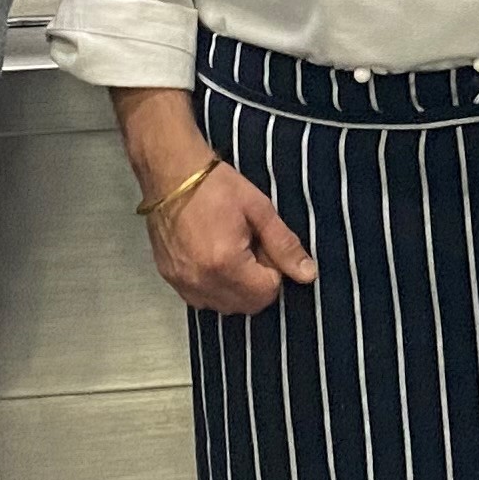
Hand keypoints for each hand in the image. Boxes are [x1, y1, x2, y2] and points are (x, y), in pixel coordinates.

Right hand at [116, 89, 315, 314]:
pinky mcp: (169, 279)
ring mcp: (182, 283)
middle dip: (257, 283)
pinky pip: (201, 300)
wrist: (169, 173)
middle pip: (246, 305)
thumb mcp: (259, 209)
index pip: (267, 293)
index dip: (274, 271)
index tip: (264, 246)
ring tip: (231, 253)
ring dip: (236, 289)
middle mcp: (202, 281)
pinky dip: (214, 288)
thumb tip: (308, 275)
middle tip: (251, 249)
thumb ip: (284, 245)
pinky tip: (213, 259)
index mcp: (226, 264)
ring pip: (224, 306)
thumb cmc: (216, 185)